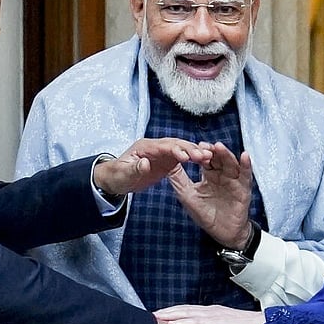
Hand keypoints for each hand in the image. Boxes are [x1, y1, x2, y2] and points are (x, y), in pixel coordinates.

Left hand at [93, 138, 212, 195]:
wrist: (116, 179)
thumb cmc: (117, 176)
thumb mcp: (123, 174)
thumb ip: (135, 169)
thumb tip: (145, 163)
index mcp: (145, 147)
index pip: (163, 146)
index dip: (176, 150)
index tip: (187, 157)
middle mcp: (155, 146)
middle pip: (175, 144)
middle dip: (190, 149)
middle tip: (204, 156)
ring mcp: (162, 153)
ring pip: (181, 148)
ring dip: (194, 151)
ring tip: (208, 156)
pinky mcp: (167, 160)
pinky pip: (182, 156)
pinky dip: (193, 157)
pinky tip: (204, 160)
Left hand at [155, 305, 266, 323]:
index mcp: (214, 312)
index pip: (189, 310)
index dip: (174, 312)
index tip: (161, 315)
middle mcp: (211, 310)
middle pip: (184, 309)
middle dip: (167, 311)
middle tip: (152, 314)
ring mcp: (214, 314)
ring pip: (187, 313)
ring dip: (170, 315)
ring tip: (157, 317)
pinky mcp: (218, 322)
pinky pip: (197, 321)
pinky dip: (182, 321)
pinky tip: (173, 323)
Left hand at [168, 141, 253, 248]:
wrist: (223, 232)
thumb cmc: (206, 214)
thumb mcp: (188, 195)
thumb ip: (178, 179)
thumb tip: (167, 163)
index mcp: (209, 175)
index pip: (204, 159)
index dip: (198, 153)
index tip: (190, 148)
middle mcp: (222, 174)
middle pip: (217, 157)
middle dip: (211, 150)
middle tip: (203, 145)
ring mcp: (233, 180)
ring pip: (230, 162)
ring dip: (225, 154)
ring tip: (218, 147)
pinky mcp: (244, 187)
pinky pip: (246, 174)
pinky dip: (246, 165)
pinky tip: (244, 156)